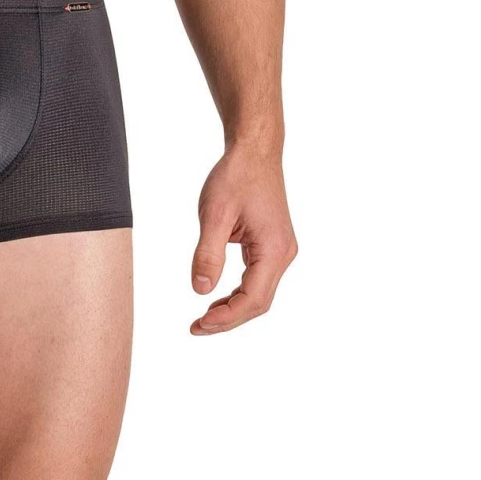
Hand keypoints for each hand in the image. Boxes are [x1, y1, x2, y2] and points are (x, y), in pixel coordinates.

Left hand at [190, 145, 296, 334]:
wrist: (254, 152)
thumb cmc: (236, 176)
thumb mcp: (214, 214)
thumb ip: (208, 253)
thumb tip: (200, 290)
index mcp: (274, 250)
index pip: (253, 299)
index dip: (227, 318)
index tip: (200, 324)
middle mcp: (283, 254)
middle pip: (259, 302)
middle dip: (229, 319)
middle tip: (197, 327)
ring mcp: (279, 250)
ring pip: (259, 292)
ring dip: (233, 308)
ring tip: (204, 318)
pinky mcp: (271, 245)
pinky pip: (256, 278)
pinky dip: (238, 292)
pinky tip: (217, 296)